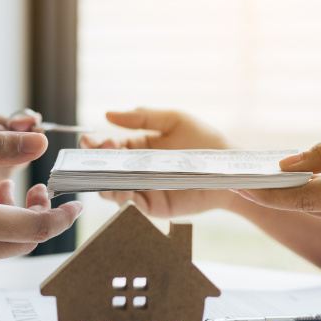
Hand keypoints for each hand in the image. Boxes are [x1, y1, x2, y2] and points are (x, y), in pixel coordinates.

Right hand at [80, 108, 236, 217]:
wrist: (228, 169)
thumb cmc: (206, 141)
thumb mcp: (174, 120)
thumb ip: (142, 116)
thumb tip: (108, 114)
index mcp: (140, 148)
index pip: (110, 147)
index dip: (97, 146)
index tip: (91, 142)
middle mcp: (138, 170)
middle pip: (106, 170)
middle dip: (96, 163)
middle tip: (98, 155)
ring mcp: (144, 189)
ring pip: (112, 189)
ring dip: (104, 182)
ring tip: (107, 173)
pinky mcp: (153, 207)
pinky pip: (130, 205)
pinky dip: (121, 198)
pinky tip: (122, 189)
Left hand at [236, 115, 320, 233]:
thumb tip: (285, 166)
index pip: (306, 198)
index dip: (270, 193)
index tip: (240, 184)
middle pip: (309, 208)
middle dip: (273, 194)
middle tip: (238, 176)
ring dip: (294, 196)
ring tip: (260, 177)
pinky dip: (319, 197)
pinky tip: (299, 182)